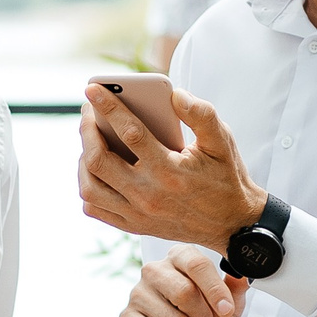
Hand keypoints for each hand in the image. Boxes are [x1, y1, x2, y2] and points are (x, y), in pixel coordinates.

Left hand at [80, 85, 265, 251]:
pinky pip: (95, 208)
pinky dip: (88, 187)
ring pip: (90, 187)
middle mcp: (149, 195)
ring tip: (89, 138)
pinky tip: (94, 168)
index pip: (130, 132)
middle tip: (88, 112)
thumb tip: (175, 94)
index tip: (91, 90)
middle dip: (87, 130)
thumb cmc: (225, 176)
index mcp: (170, 170)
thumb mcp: (222, 141)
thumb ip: (202, 114)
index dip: (108, 107)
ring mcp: (138, 215)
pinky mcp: (134, 226)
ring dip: (83, 159)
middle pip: (98, 160)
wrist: (232, 224)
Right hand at [120, 245, 248, 316]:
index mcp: (180, 257)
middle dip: (203, 316)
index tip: (226, 309)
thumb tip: (243, 274)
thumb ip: (235, 288)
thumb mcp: (226, 304)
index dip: (215, 290)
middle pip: (184, 292)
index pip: (197, 264)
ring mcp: (138, 293)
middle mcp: (155, 269)